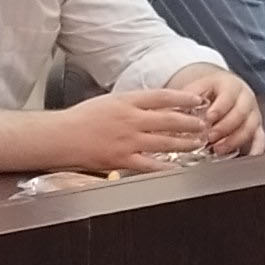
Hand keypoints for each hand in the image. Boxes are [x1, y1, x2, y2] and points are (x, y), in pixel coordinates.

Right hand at [54, 87, 217, 172]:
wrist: (60, 136)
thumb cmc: (80, 119)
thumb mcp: (108, 101)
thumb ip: (131, 103)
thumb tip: (153, 104)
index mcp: (126, 101)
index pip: (163, 97)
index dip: (184, 98)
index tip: (198, 101)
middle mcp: (130, 119)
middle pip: (170, 119)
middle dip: (191, 123)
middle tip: (204, 124)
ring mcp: (128, 140)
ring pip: (165, 142)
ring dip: (185, 143)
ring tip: (198, 144)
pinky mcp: (122, 159)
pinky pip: (150, 164)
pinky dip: (166, 167)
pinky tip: (178, 168)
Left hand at [180, 64, 262, 155]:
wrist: (222, 88)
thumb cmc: (208, 90)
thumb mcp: (196, 88)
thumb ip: (187, 99)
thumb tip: (171, 113)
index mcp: (231, 85)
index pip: (228, 97)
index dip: (218, 110)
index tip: (207, 119)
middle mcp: (245, 98)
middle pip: (241, 113)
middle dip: (225, 127)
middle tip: (210, 137)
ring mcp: (253, 113)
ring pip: (250, 127)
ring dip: (235, 140)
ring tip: (218, 149)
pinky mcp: (257, 126)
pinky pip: (260, 138)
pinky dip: (256, 149)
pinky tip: (247, 157)